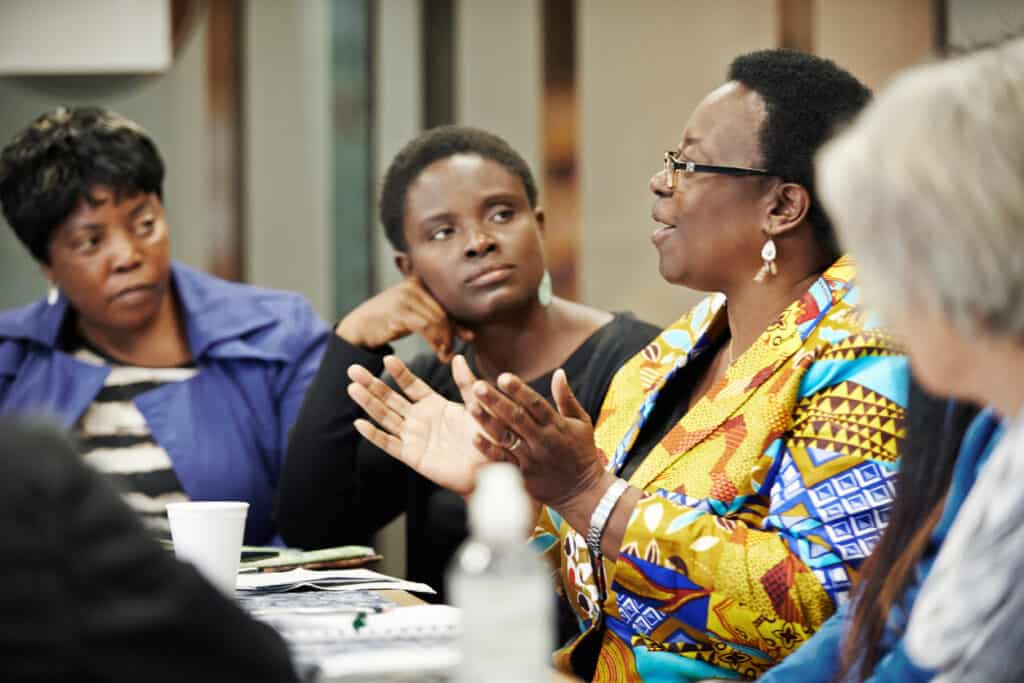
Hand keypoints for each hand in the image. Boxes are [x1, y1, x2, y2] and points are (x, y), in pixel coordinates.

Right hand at [335, 278, 473, 361]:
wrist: (360, 326)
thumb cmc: (392, 320)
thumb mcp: (417, 314)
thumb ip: (439, 319)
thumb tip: (470, 334)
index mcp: (420, 280)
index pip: (447, 300)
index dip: (459, 319)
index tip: (469, 336)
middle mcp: (414, 284)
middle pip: (444, 311)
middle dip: (453, 333)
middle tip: (453, 351)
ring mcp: (405, 297)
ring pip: (437, 320)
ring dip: (445, 341)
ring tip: (445, 355)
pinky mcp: (398, 311)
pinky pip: (426, 328)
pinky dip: (436, 343)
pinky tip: (439, 353)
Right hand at [347, 354, 488, 495]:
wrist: (490, 470)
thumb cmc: (487, 438)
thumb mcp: (477, 406)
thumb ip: (466, 384)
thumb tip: (457, 358)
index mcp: (434, 405)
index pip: (411, 385)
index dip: (399, 373)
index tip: (386, 358)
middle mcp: (420, 419)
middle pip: (391, 398)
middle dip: (372, 384)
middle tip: (353, 369)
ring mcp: (414, 437)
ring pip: (385, 417)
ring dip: (369, 403)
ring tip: (352, 387)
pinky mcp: (412, 456)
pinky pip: (390, 444)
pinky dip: (374, 435)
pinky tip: (360, 423)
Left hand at [467, 369, 605, 512]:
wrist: (583, 492)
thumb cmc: (582, 452)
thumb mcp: (581, 422)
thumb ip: (566, 398)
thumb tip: (558, 372)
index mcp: (557, 425)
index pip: (536, 404)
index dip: (519, 390)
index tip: (503, 377)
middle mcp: (542, 440)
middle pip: (516, 418)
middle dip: (497, 401)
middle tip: (478, 386)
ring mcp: (531, 459)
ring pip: (507, 438)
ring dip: (488, 422)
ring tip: (471, 406)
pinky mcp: (524, 476)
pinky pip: (504, 461)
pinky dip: (489, 450)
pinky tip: (474, 437)